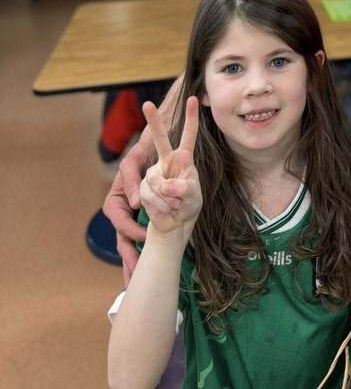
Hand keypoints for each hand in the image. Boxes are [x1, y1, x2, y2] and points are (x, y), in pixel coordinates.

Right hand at [103, 126, 157, 282]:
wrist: (157, 145)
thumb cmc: (143, 151)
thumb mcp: (134, 160)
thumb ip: (131, 179)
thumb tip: (134, 203)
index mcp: (116, 200)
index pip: (119, 221)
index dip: (130, 230)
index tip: (144, 234)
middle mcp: (124, 212)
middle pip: (123, 239)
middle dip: (128, 258)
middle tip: (135, 276)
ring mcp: (134, 218)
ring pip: (132, 243)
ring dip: (134, 262)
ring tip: (139, 282)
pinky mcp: (146, 219)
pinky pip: (145, 238)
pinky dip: (146, 252)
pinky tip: (152, 267)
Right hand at [139, 97, 201, 237]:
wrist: (174, 222)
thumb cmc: (189, 204)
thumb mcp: (192, 196)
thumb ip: (182, 188)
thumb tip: (165, 185)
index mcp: (183, 158)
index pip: (188, 135)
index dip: (191, 118)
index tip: (193, 98)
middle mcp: (167, 161)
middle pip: (160, 139)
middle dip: (153, 121)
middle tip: (147, 104)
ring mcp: (154, 173)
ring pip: (155, 180)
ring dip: (166, 199)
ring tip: (174, 205)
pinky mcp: (144, 187)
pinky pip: (147, 195)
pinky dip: (158, 206)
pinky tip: (165, 209)